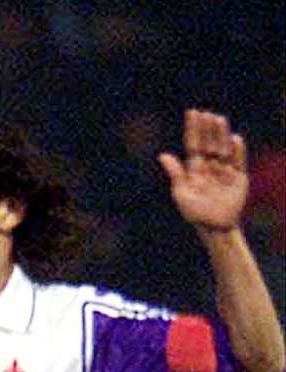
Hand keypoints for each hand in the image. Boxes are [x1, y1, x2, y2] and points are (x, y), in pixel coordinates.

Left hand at [158, 109, 248, 232]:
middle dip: (207, 129)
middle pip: (209, 143)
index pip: (194, 145)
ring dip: (221, 134)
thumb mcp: (181, 193)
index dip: (193, 130)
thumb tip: (162, 155)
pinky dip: (237, 151)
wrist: (214, 227)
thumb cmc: (195, 213)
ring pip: (223, 148)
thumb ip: (175, 174)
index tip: (192, 113)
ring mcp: (225, 171)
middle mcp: (210, 166)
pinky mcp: (239, 177)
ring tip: (219, 120)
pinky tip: (234, 139)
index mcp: (195, 169)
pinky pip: (239, 161)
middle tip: (206, 114)